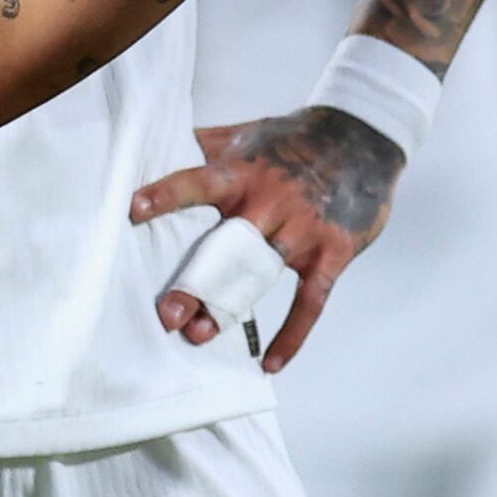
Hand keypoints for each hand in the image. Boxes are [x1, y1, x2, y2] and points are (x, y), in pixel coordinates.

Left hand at [129, 107, 400, 371]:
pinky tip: (270, 362)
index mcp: (240, 174)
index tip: (134, 210)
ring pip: (260, 277)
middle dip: (197, 282)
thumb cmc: (290, 140)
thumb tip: (153, 142)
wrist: (361, 139)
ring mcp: (302, 230)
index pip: (198, 182)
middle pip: (226, 247)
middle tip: (168, 315)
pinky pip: (310, 302)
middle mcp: (268, 202)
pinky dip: (292, 335)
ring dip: (230, 308)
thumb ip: (202, 145)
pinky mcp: (331, 253)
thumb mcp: (244, 134)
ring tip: (199, 336)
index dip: (167, 194)